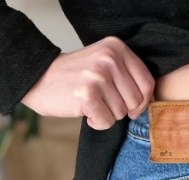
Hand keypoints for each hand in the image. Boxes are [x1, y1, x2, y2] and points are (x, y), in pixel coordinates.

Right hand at [21, 36, 154, 129]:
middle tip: (102, 103)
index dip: (143, 101)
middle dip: (121, 109)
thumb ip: (126, 74)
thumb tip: (149, 101)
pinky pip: (106, 122)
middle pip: (135, 101)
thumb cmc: (74, 76)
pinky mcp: (87, 95)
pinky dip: (96, 123)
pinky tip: (84, 111)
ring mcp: (98, 77)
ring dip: (106, 115)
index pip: (147, 82)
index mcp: (117, 48)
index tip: (132, 107)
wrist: (39, 78)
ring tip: (90, 103)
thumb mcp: (103, 62)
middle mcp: (109, 59)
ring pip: (120, 113)